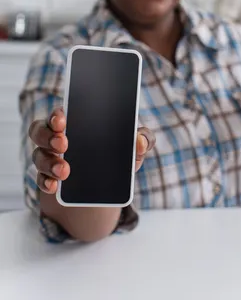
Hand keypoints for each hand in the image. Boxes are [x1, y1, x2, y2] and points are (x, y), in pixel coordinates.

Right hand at [29, 108, 155, 194]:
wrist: (110, 188)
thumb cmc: (121, 156)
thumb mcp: (134, 148)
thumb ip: (143, 139)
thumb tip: (139, 141)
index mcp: (78, 121)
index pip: (61, 112)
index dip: (57, 115)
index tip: (63, 121)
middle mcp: (59, 137)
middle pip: (41, 130)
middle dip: (48, 136)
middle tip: (64, 144)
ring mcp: (51, 158)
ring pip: (38, 155)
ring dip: (49, 162)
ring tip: (65, 171)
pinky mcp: (49, 178)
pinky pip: (40, 179)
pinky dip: (45, 182)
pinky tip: (54, 186)